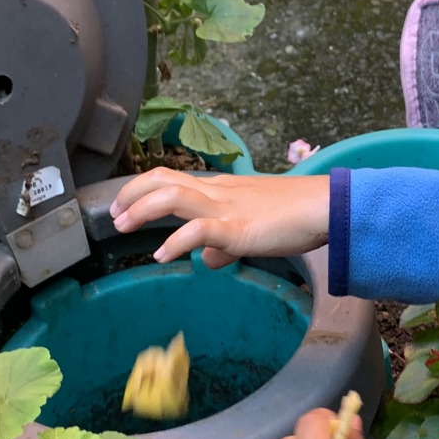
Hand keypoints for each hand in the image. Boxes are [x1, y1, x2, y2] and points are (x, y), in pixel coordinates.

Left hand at [108, 170, 329, 267]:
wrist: (325, 207)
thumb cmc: (296, 215)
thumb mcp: (253, 229)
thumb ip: (224, 244)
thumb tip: (204, 260)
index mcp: (221, 189)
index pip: (172, 177)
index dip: (141, 188)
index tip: (123, 206)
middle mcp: (218, 192)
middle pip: (162, 179)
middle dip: (131, 194)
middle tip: (113, 215)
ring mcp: (227, 208)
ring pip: (173, 196)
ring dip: (142, 209)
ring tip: (124, 226)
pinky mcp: (238, 228)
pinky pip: (199, 230)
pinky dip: (175, 241)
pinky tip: (161, 254)